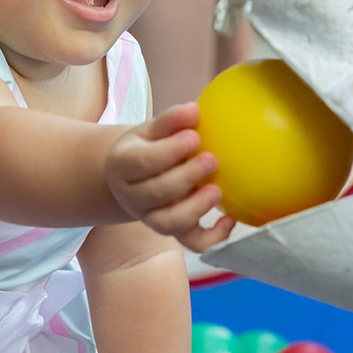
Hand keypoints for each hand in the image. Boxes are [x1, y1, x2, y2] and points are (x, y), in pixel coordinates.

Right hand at [106, 103, 235, 251]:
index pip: (142, 162)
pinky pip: (191, 242)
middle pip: (155, 193)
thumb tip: (193, 110)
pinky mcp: (172, 231)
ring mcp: (150, 217)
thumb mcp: (150, 130)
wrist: (134, 178)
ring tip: (217, 191)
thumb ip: (170, 121)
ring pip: (168, 223)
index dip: (168, 151)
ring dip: (195, 209)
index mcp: (123, 165)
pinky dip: (212, 237)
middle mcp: (132, 196)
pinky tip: (229, 219)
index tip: (195, 136)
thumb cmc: (147, 147)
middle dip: (186, 178)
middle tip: (212, 160)